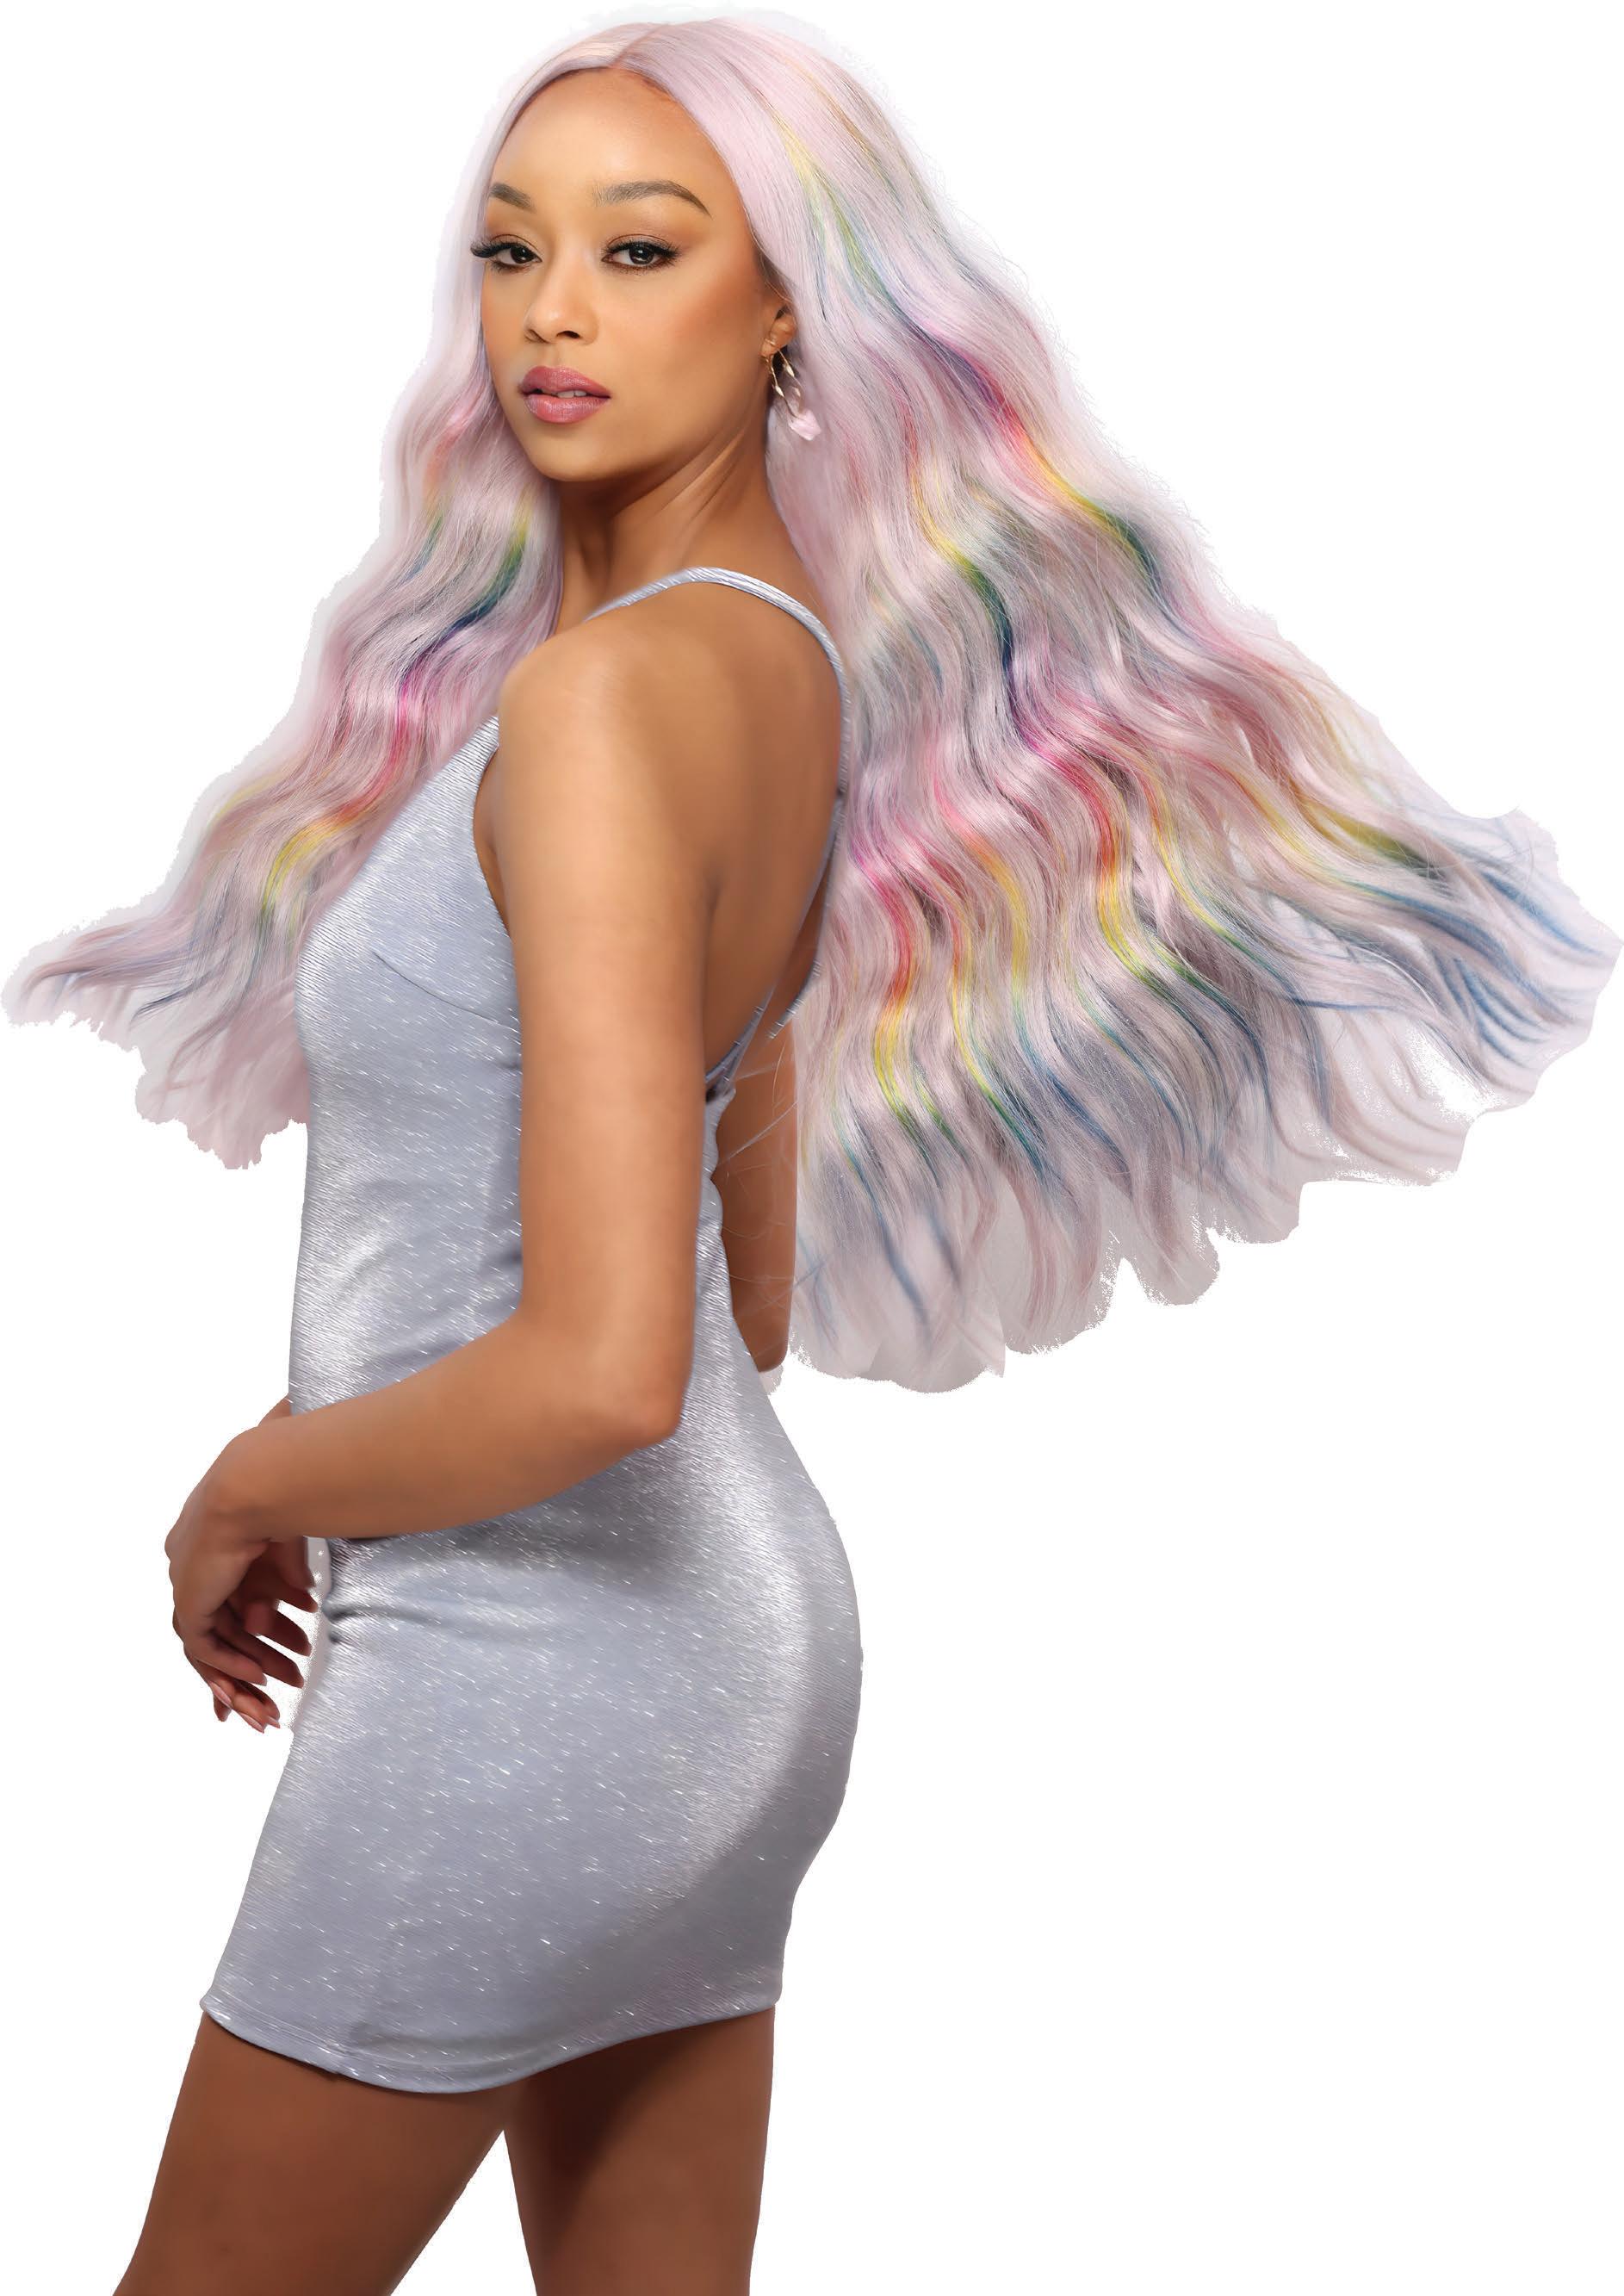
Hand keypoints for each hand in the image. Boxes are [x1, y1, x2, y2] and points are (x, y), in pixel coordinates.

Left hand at [165, 1395, 315, 1732]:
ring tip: (270, 1698)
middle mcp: (190, 1563)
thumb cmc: (279, 1496)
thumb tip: (301, 1597)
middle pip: (215, 1629)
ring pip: (210, 1643)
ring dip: (242, 1673)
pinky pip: (203, 1645)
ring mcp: (186, 1581)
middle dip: (247, 1664)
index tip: (271, 1653)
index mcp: (208, 1542)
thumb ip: (286, 1574)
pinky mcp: (189, 1597)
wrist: (258, 1484)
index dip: (247, 1632)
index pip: (222, 1599)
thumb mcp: (286, 1545)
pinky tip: (258, 1677)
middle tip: (272, 1689)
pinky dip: (230, 1663)